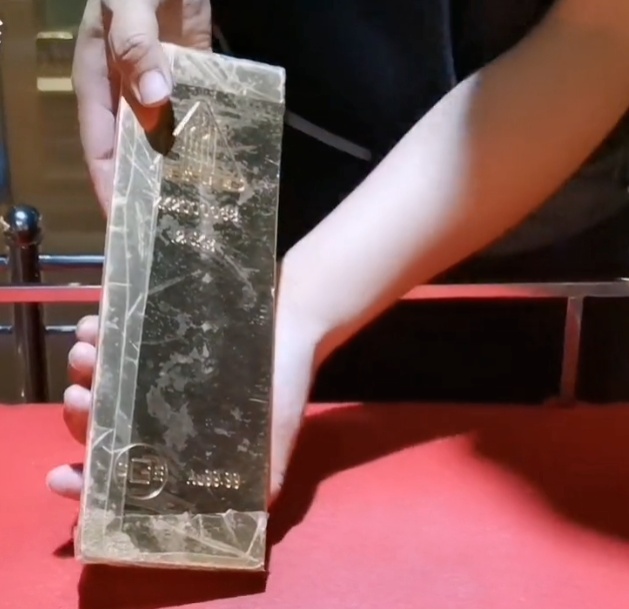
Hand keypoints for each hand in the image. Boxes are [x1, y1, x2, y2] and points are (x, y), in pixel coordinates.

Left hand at [46, 277, 322, 503]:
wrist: (296, 324)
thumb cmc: (283, 381)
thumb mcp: (278, 432)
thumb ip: (267, 472)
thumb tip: (259, 515)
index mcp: (179, 445)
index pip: (125, 472)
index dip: (90, 482)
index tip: (63, 478)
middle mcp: (159, 413)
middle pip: (101, 425)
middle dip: (80, 415)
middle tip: (80, 396)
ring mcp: (152, 374)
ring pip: (99, 382)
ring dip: (83, 371)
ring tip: (86, 352)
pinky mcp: (155, 338)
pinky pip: (114, 339)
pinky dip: (98, 334)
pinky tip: (96, 324)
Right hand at [73, 0, 211, 211]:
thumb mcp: (127, 4)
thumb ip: (137, 47)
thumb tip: (155, 101)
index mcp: (99, 80)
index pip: (100, 147)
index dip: (109, 187)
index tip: (125, 224)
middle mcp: (128, 90)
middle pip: (134, 151)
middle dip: (147, 188)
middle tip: (168, 226)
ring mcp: (161, 84)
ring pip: (166, 135)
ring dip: (179, 165)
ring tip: (197, 203)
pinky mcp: (190, 73)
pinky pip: (195, 110)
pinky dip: (204, 133)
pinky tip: (220, 159)